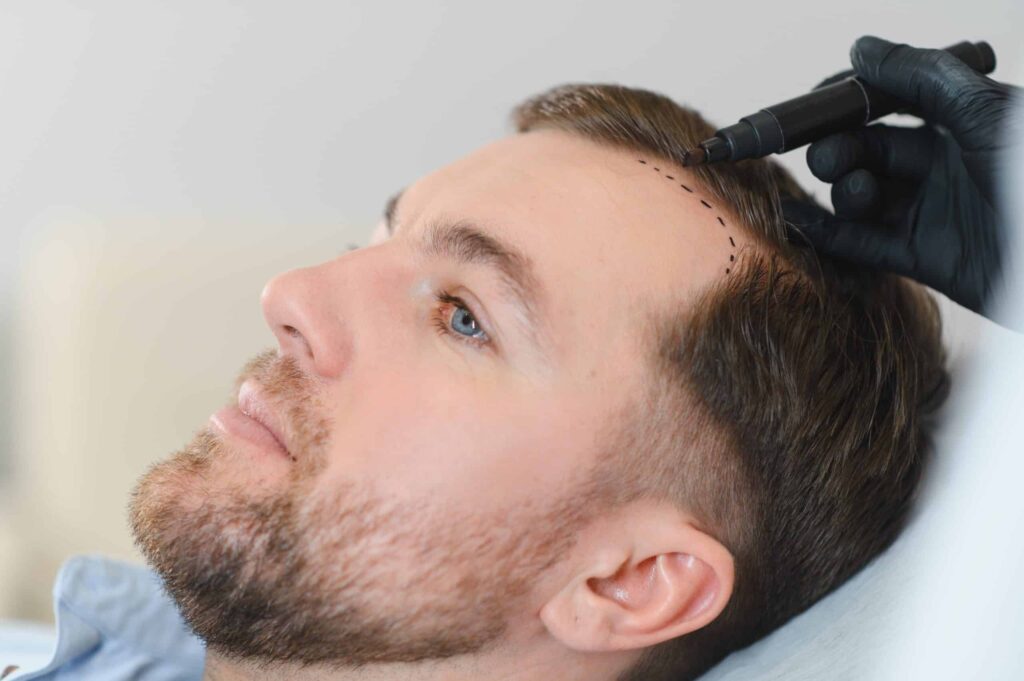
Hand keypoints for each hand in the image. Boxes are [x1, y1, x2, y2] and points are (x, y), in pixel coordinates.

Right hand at [783, 36, 1019, 314]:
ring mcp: (936, 210)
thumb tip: (860, 48)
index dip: (850, 98)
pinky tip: (796, 220)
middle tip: (831, 157)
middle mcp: (948, 160)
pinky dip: (827, 232)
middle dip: (840, 146)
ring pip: (865, 192)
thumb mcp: (989, 113)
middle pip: (871, 145)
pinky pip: (865, 243)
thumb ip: (923, 76)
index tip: (813, 104)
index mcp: (967, 117)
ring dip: (844, 189)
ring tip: (856, 193)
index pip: (894, 97)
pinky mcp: (928, 259)